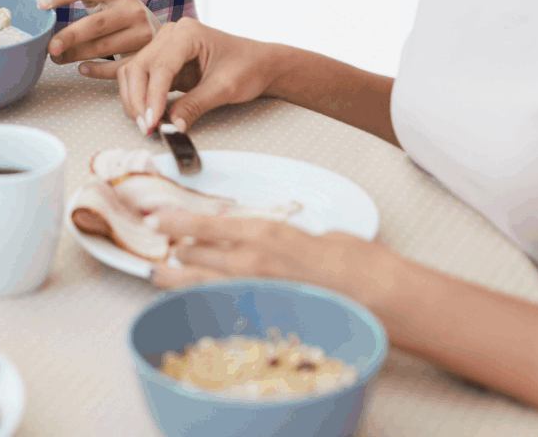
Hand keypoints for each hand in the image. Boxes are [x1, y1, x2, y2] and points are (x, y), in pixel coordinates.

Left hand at [37, 0, 160, 63]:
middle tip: (49, 46)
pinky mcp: (144, 56)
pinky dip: (97, 70)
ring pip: (104, 48)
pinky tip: (81, 68)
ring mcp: (141, 35)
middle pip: (96, 23)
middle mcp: (133, 11)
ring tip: (57, 58)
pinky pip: (117, 68)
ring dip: (77, 55)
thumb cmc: (122, 12)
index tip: (40, 4)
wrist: (162, 34)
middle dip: (70, 36)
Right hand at [105, 18, 276, 134]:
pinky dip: (141, 98)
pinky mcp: (164, 62)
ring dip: (135, 100)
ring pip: (134, 72)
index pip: (160, 66)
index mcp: (187, 33)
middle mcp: (171, 35)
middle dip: (138, 100)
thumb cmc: (248, 67)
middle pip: (139, 67)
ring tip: (147, 124)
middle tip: (147, 127)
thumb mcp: (225, 88)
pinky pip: (143, 79)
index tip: (152, 122)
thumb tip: (173, 126)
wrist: (260, 63)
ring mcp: (165, 46)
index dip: (152, 96)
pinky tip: (149, 116)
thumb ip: (196, 105)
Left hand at [146, 207, 393, 309]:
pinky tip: (195, 302)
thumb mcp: (315, 235)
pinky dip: (204, 302)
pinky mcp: (263, 318)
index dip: (174, 222)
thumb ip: (284, 239)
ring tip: (161, 274)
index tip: (155, 219)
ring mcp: (255, 295)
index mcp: (264, 234)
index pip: (204, 226)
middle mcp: (251, 264)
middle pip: (193, 256)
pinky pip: (221, 309)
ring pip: (198, 286)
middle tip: (164, 247)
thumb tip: (269, 241)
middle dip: (177, 251)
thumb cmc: (358, 263)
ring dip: (178, 278)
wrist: (382, 298)